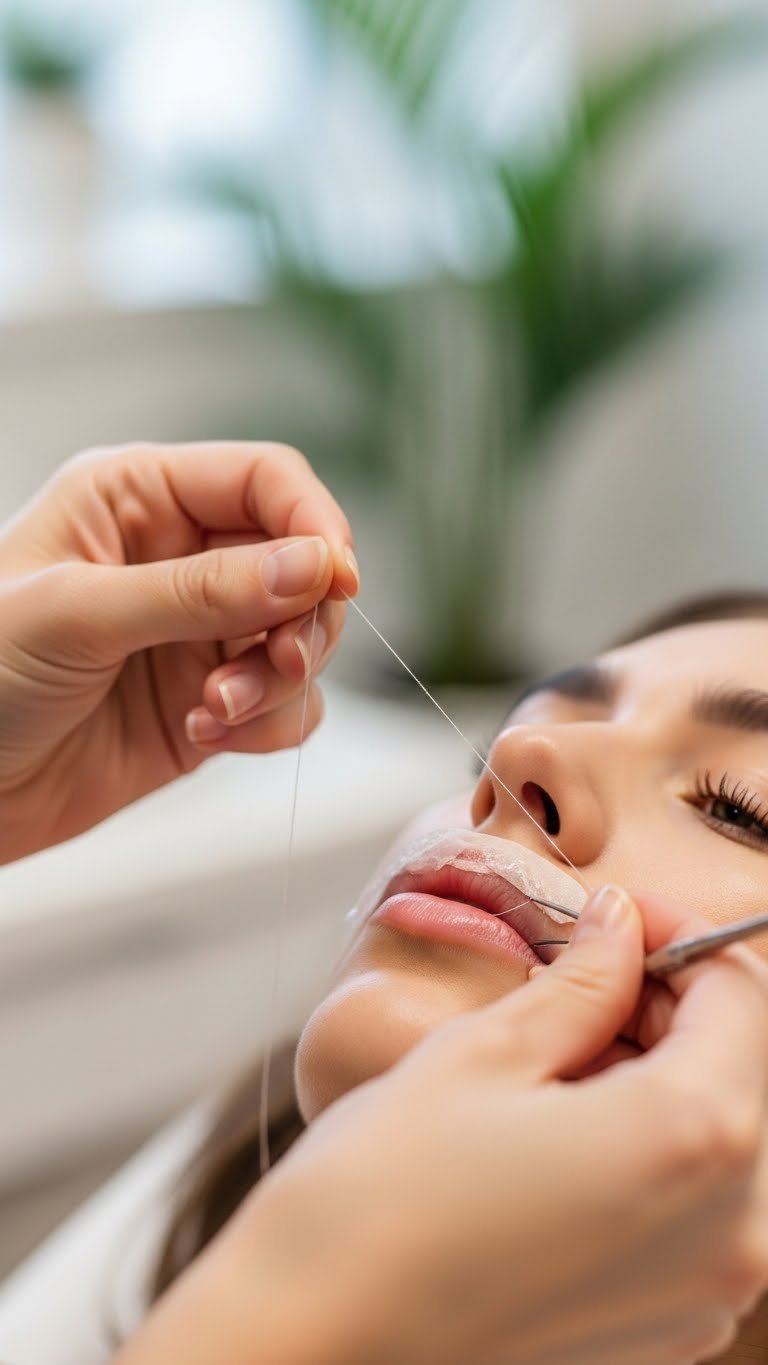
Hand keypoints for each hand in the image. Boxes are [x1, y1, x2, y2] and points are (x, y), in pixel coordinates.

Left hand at [0, 441, 357, 861]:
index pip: (265, 480)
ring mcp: (198, 633)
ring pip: (302, 637)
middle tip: (280, 661)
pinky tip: (205, 734)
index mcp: (138, 498)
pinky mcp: (210, 702)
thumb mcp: (79, 616)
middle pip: (301, 562)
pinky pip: (286, 704)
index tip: (337, 580)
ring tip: (217, 711)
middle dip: (303, 617)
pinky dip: (267, 724)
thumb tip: (315, 567)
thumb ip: (200, 590)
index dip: (314, 523)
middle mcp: (178, 557)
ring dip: (280, 680)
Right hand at [208, 888, 766, 1364]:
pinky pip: (696, 1213)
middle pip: (741, 1068)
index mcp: (692, 1139)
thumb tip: (621, 925)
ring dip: (659, 1077)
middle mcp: (732, 1231)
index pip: (740, 995)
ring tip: (554, 1058)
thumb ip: (580, 983)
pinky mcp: (665, 1335)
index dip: (678, 936)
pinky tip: (559, 1133)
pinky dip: (649, 1152)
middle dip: (667, 1007)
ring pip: (720, 1140)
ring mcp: (703, 1296)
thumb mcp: (481, 1053)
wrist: (310, 1344)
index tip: (616, 919)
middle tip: (575, 978)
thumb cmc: (380, 1201)